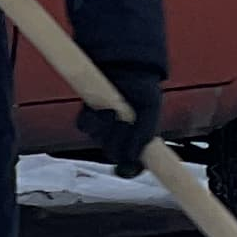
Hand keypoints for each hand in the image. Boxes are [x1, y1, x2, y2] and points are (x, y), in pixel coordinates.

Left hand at [75, 62, 165, 176]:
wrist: (127, 68)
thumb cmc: (142, 90)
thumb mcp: (151, 111)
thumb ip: (145, 134)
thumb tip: (133, 157)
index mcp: (134, 142)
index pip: (130, 165)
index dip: (129, 168)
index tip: (130, 167)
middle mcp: (117, 138)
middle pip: (113, 152)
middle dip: (118, 140)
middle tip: (126, 123)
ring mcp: (101, 129)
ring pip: (99, 140)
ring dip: (106, 129)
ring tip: (114, 111)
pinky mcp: (88, 117)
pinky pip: (85, 126)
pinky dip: (94, 119)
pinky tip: (104, 110)